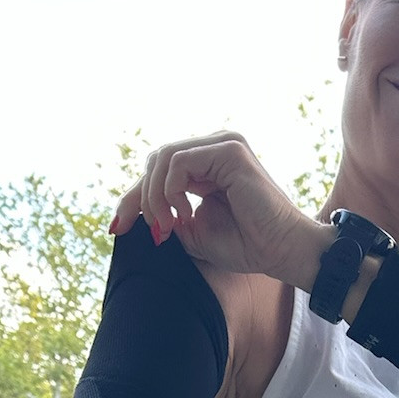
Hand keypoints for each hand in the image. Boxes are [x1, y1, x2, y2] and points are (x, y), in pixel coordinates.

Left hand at [110, 131, 324, 287]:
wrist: (281, 252)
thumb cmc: (247, 246)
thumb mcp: (193, 233)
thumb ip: (166, 216)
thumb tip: (135, 214)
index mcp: (207, 165)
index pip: (159, 171)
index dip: (133, 198)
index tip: (117, 227)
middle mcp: (214, 148)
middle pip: (155, 160)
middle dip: (139, 197)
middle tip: (149, 231)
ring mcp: (223, 145)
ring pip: (163, 158)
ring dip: (155, 197)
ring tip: (168, 227)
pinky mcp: (229, 150)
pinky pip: (179, 162)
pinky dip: (171, 191)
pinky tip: (184, 215)